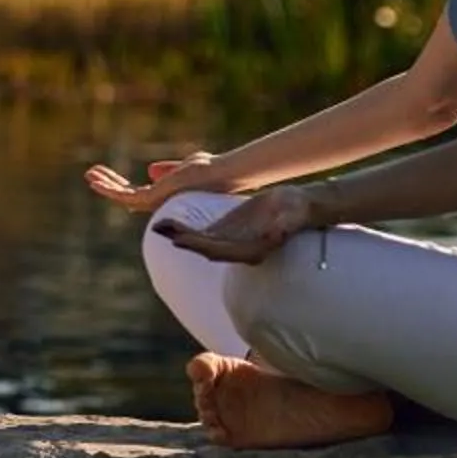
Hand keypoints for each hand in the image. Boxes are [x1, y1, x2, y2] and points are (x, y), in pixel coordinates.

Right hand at [81, 153, 217, 214]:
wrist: (222, 174)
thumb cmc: (210, 169)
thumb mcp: (184, 166)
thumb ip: (168, 170)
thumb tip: (150, 170)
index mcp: (166, 196)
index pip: (138, 194)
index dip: (121, 185)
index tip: (107, 176)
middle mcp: (159, 203)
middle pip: (127, 196)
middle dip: (109, 185)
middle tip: (91, 174)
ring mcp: (156, 202)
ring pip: (123, 197)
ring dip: (104, 186)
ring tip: (88, 174)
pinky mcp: (153, 198)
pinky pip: (125, 195)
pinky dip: (108, 188)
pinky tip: (95, 180)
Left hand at [150, 184, 319, 264]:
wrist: (299, 207)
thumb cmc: (298, 211)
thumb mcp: (291, 217)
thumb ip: (285, 226)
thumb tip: (278, 234)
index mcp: (252, 250)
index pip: (222, 250)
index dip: (201, 245)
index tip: (183, 240)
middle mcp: (239, 250)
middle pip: (206, 248)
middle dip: (184, 241)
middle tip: (161, 231)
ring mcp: (231, 242)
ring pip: (200, 242)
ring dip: (179, 236)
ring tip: (158, 227)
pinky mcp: (228, 231)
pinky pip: (203, 232)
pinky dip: (185, 228)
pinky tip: (169, 222)